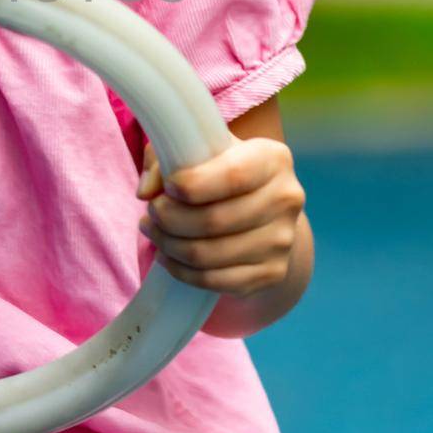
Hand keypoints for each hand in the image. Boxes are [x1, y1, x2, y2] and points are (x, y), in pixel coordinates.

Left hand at [135, 134, 305, 297]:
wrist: (261, 213)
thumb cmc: (219, 173)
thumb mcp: (194, 152)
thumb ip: (164, 160)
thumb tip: (146, 192)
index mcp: (273, 158)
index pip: (233, 175)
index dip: (192, 185)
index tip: (168, 187)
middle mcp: (286, 198)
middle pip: (215, 219)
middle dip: (169, 219)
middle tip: (150, 213)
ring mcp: (283, 240)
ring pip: (209, 254)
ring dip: (169, 245)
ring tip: (153, 232)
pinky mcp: (273, 273)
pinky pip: (215, 281)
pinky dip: (182, 271)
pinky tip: (168, 257)